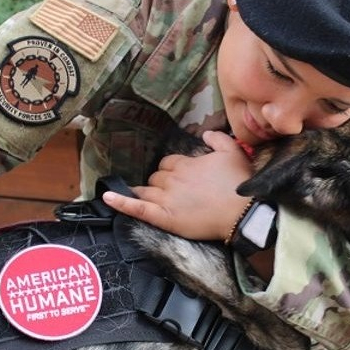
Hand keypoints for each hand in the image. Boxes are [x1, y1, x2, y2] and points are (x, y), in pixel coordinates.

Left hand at [103, 131, 253, 240]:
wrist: (241, 212)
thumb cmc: (238, 183)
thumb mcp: (234, 152)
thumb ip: (218, 139)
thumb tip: (205, 133)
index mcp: (186, 164)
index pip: (168, 162)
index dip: (173, 169)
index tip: (182, 176)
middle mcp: (172, 179)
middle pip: (157, 176)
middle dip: (162, 182)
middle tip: (176, 192)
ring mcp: (166, 198)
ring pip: (147, 190)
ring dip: (146, 191)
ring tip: (148, 196)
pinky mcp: (163, 217)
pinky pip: (137, 208)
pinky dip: (120, 202)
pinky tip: (107, 197)